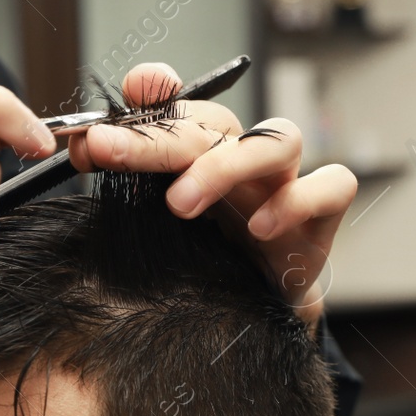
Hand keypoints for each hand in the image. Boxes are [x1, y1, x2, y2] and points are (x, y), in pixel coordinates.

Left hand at [68, 63, 356, 329]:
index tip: (96, 126)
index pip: (177, 106)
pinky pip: (331, 186)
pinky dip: (296, 201)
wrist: (257, 316)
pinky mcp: (323, 216)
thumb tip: (84, 143)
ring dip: (225, 164)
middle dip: (154, 137)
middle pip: (211, 125)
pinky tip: (259, 228)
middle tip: (105, 152)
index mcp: (204, 150)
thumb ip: (130, 180)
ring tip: (180, 203)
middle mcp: (245, 156)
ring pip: (278, 139)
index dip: (144, 99)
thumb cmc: (207, 262)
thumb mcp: (160, 225)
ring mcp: (288, 182)